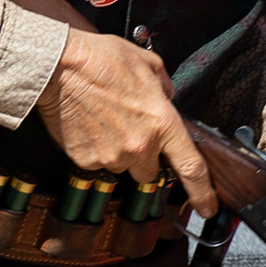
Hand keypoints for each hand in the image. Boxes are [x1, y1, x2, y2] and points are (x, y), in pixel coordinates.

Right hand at [36, 27, 214, 215]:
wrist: (58, 66)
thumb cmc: (101, 59)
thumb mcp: (148, 63)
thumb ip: (164, 87)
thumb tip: (166, 99)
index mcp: (162, 123)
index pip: (191, 168)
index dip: (202, 193)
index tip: (207, 207)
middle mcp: (140, 146)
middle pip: (150, 173)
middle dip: (145, 158)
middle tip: (130, 131)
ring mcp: (112, 156)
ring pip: (122, 167)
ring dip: (118, 152)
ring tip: (105, 121)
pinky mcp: (86, 160)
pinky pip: (97, 163)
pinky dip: (95, 149)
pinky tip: (88, 125)